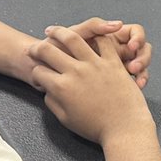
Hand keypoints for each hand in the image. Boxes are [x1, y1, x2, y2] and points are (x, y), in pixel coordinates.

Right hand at [28, 26, 153, 146]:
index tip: (37, 73)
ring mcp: (94, 64)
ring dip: (59, 32)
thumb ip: (53, 103)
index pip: (39, 72)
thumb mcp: (67, 120)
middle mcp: (75, 72)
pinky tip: (88, 35)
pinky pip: (103, 42)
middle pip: (48, 51)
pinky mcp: (112, 61)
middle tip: (35, 48)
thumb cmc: (96, 128)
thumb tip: (48, 91)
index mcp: (61, 88)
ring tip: (53, 31)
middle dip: (37, 48)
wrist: (125, 129)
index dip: (35, 72)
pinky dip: (95, 35)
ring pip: (72, 38)